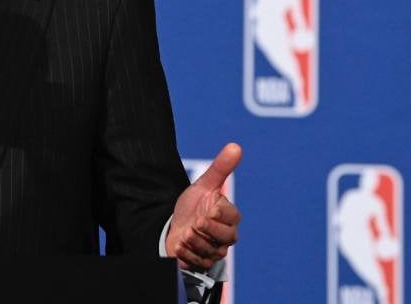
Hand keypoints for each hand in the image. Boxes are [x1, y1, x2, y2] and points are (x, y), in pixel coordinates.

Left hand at [166, 143, 241, 269]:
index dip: (215, 211)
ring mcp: (217, 250)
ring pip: (210, 249)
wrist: (174, 224)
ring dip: (193, 239)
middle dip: (204, 227)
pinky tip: (181, 244)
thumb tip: (236, 146)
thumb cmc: (193, 206)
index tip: (205, 208)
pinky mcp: (204, 262)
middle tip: (196, 221)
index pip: (230, 215)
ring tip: (187, 232)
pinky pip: (198, 261)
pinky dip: (186, 252)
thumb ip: (221, 168)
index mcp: (231, 217)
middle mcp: (228, 236)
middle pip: (225, 236)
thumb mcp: (204, 185)